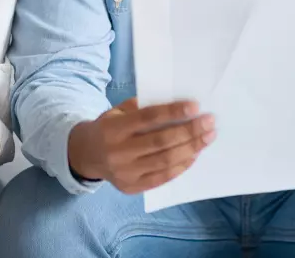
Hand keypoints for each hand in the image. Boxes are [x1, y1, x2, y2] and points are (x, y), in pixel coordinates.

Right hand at [67, 98, 216, 193]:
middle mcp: (118, 153)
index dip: (173, 112)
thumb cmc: (107, 128)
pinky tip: (194, 154)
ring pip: (164, 161)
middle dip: (189, 131)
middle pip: (160, 142)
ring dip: (191, 149)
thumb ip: (142, 108)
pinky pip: (162, 177)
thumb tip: (177, 106)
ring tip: (207, 137)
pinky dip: (181, 166)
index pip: (148, 118)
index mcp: (113, 129)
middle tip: (209, 122)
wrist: (84, 155)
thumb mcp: (117, 111)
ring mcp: (125, 173)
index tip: (195, 106)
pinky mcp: (131, 187)